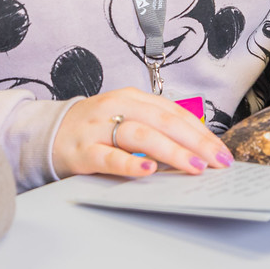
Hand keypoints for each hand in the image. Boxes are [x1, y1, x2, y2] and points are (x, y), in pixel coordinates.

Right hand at [52, 88, 232, 177]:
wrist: (48, 133)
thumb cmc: (96, 129)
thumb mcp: (127, 118)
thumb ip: (157, 128)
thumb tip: (198, 149)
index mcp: (133, 98)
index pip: (174, 112)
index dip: (201, 132)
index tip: (222, 152)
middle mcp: (117, 107)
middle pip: (163, 121)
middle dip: (195, 142)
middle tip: (217, 161)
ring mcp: (99, 128)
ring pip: (140, 136)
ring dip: (171, 151)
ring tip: (193, 167)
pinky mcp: (82, 151)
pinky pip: (109, 157)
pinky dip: (130, 164)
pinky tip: (148, 171)